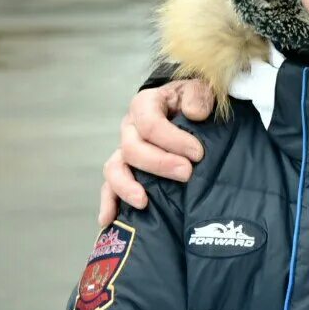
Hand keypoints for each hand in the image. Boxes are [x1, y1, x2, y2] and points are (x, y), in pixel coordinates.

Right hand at [96, 79, 213, 226]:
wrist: (189, 109)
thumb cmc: (193, 101)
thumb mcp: (199, 90)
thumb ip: (198, 97)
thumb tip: (194, 113)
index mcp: (145, 105)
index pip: (151, 124)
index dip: (173, 140)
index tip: (198, 153)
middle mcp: (130, 128)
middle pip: (133, 149)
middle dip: (159, 164)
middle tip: (186, 173)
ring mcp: (125, 150)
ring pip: (114, 169)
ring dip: (127, 187)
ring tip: (144, 202)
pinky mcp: (126, 170)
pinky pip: (109, 187)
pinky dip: (108, 202)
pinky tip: (109, 219)